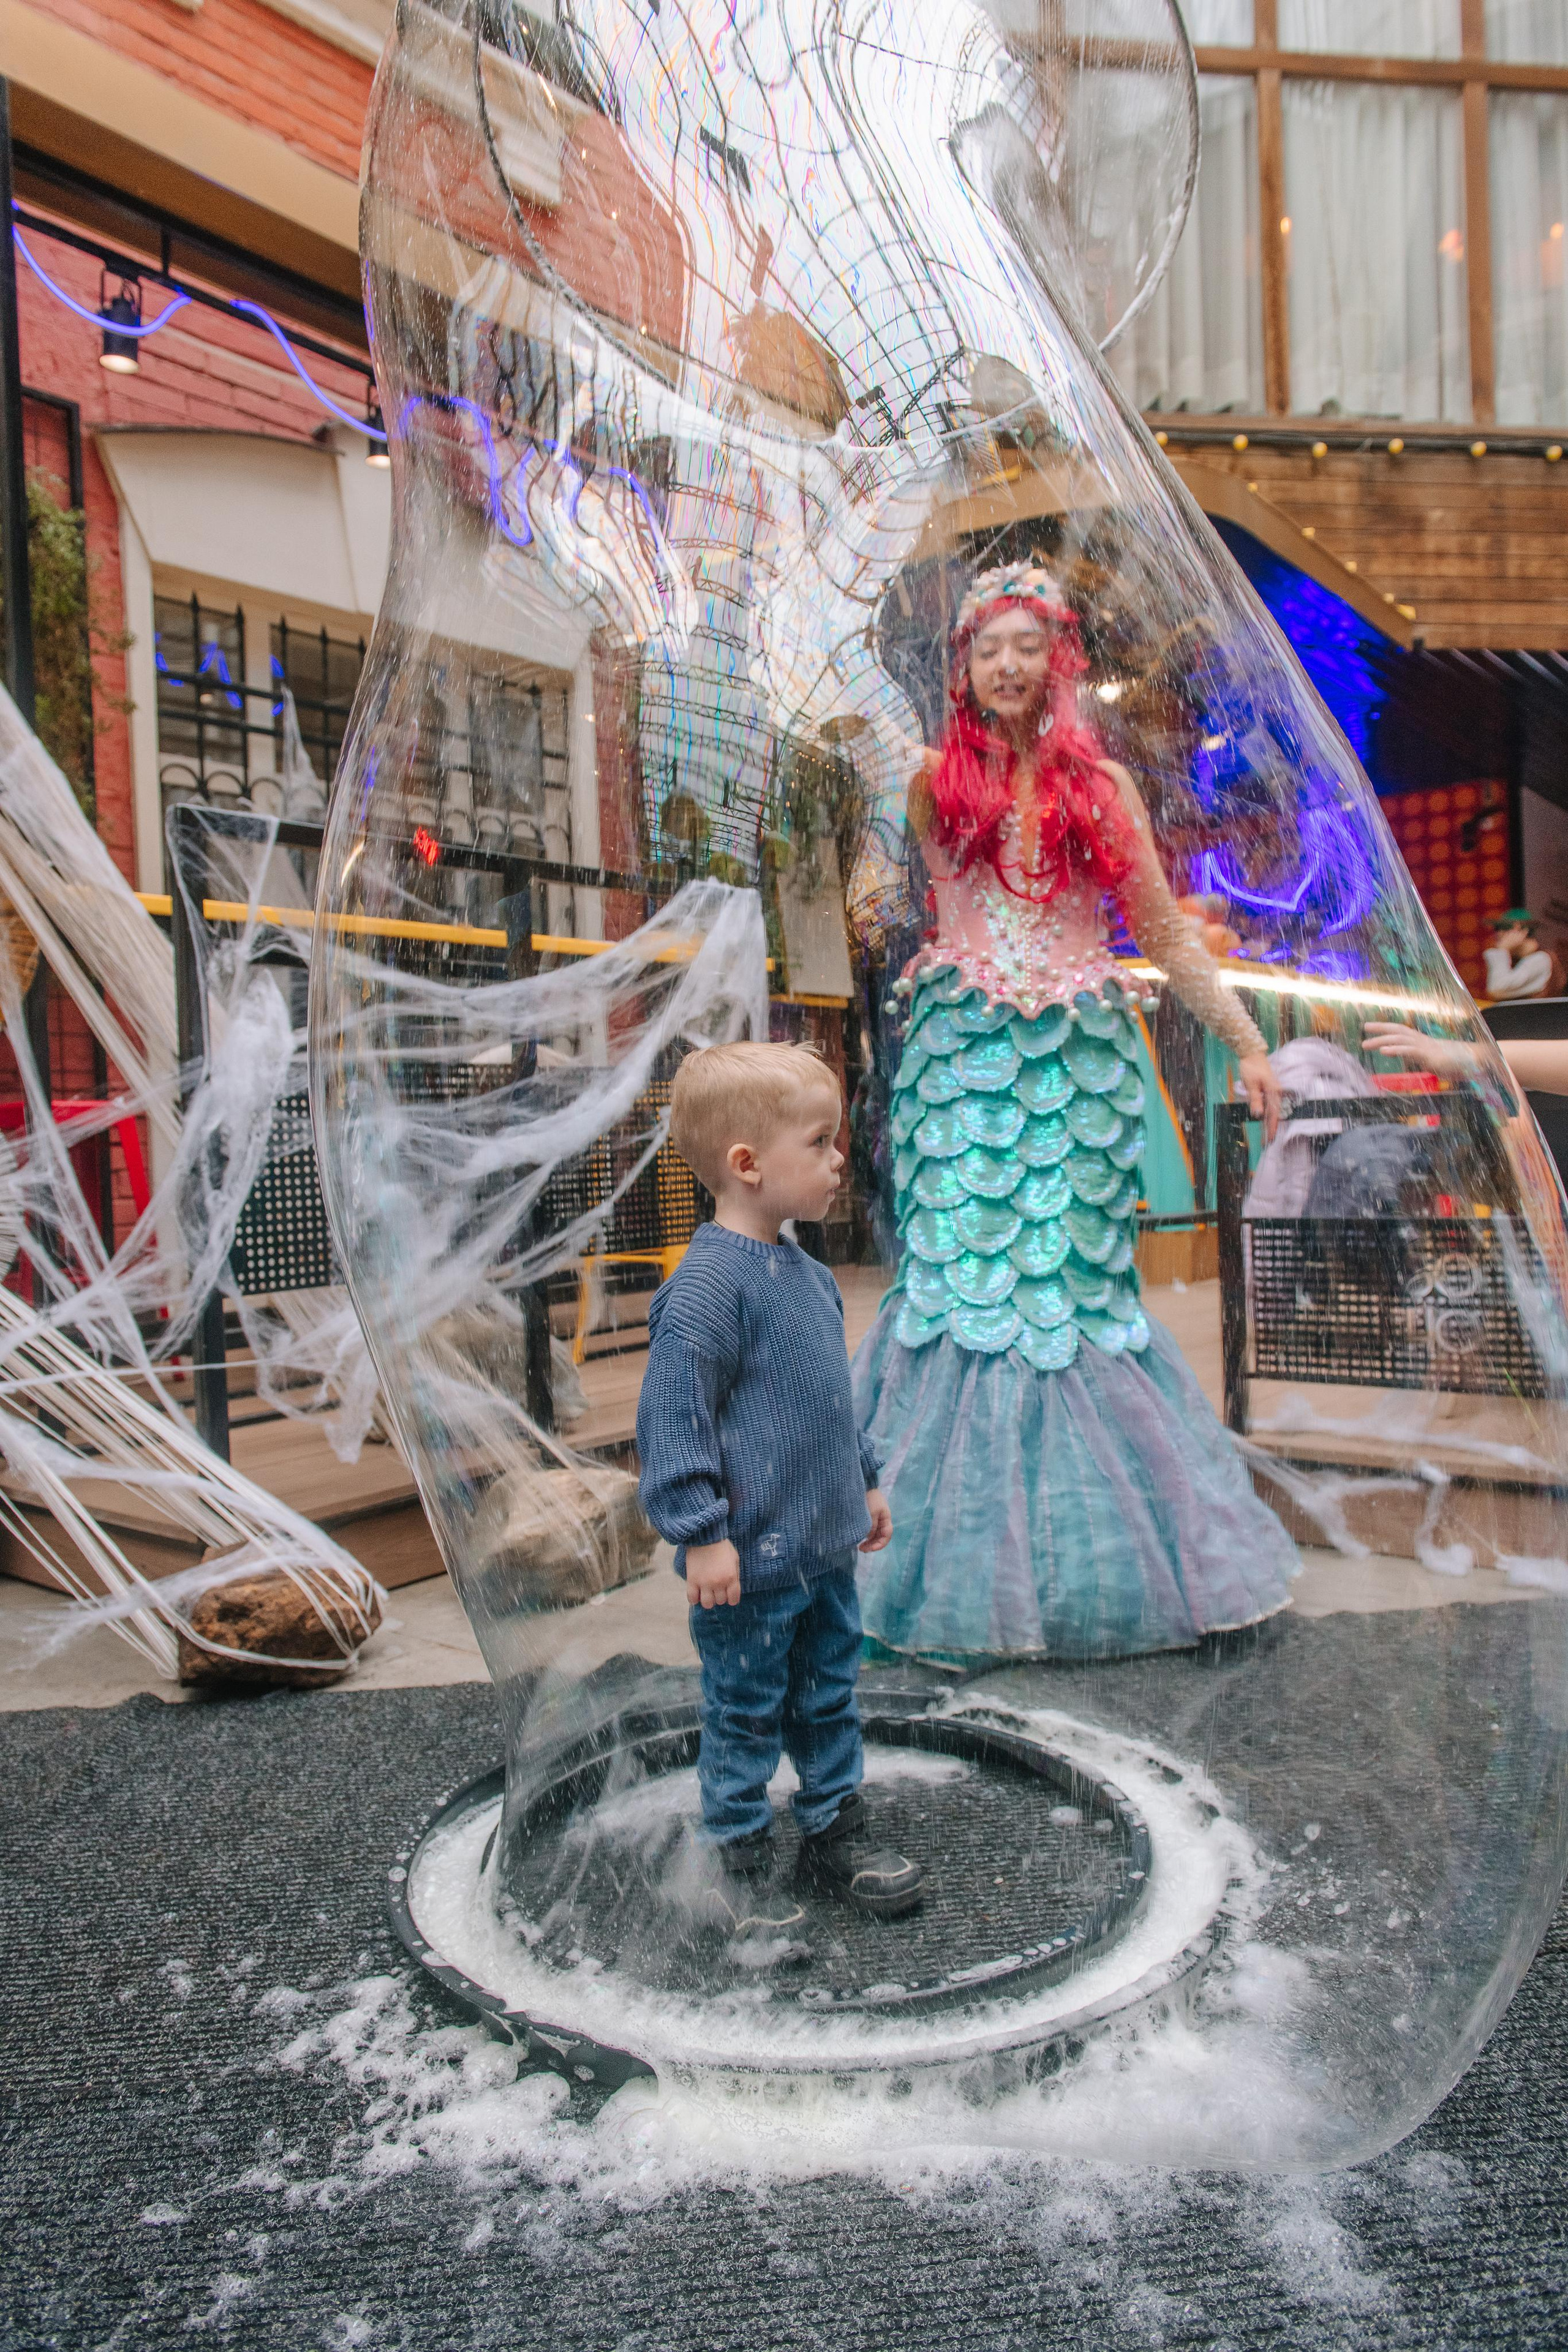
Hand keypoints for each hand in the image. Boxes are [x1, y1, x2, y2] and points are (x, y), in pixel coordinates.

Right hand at [685, 1538, 741, 1607]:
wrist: (704, 1536)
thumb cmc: (721, 1546)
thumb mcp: (735, 1559)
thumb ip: (735, 1575)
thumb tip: (733, 1588)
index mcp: (731, 1577)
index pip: (733, 1599)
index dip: (732, 1599)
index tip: (729, 1596)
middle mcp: (718, 1583)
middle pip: (720, 1601)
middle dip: (720, 1596)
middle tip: (717, 1589)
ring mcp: (704, 1583)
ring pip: (707, 1604)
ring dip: (708, 1600)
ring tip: (707, 1592)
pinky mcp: (692, 1580)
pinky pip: (692, 1598)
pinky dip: (694, 1599)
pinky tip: (696, 1593)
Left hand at [860, 1489, 892, 1552]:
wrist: (861, 1483)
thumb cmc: (867, 1497)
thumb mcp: (870, 1513)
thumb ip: (871, 1527)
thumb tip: (868, 1537)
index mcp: (885, 1517)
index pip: (886, 1535)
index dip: (880, 1544)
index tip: (869, 1549)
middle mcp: (881, 1518)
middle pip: (879, 1535)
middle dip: (872, 1544)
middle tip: (861, 1549)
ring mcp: (873, 1516)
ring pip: (873, 1532)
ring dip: (868, 1540)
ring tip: (859, 1545)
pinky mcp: (865, 1514)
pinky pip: (867, 1527)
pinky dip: (864, 1534)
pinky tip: (857, 1536)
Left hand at [1237, 1052, 1283, 1143]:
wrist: (1252, 1054)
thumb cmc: (1250, 1068)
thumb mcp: (1251, 1085)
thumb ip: (1255, 1100)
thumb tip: (1258, 1115)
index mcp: (1273, 1092)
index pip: (1273, 1113)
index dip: (1271, 1127)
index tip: (1269, 1138)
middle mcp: (1275, 1093)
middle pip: (1274, 1114)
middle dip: (1271, 1128)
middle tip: (1267, 1141)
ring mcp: (1273, 1091)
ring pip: (1272, 1110)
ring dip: (1269, 1122)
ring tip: (1267, 1134)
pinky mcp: (1269, 1090)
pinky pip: (1270, 1105)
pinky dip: (1268, 1114)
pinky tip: (1265, 1120)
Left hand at [1362, 1022, 1476, 1080]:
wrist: (1479, 1062)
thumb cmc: (1462, 1063)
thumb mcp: (1440, 1063)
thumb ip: (1430, 1062)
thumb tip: (1428, 1064)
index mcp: (1424, 1043)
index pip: (1402, 1032)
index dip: (1387, 1029)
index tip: (1372, 1027)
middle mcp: (1424, 1042)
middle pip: (1398, 1031)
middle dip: (1381, 1029)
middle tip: (1364, 1028)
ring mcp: (1427, 1048)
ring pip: (1400, 1040)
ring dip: (1381, 1041)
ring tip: (1366, 1044)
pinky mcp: (1430, 1056)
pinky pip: (1410, 1051)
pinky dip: (1396, 1049)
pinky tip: (1384, 1051)